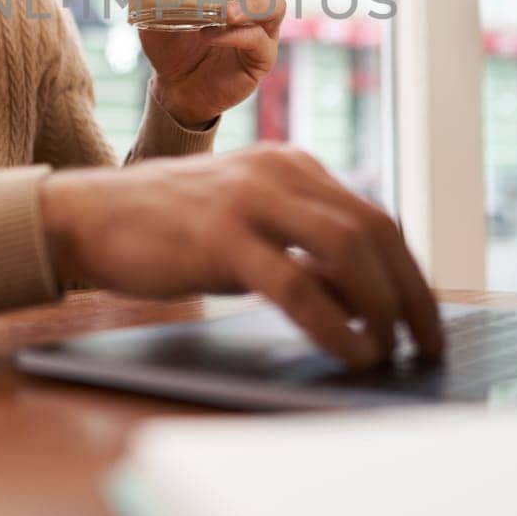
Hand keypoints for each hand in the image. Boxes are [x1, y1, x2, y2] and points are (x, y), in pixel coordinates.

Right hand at [38, 143, 442, 368]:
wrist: (90, 216)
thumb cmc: (171, 230)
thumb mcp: (248, 229)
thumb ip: (303, 251)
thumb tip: (369, 301)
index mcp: (291, 165)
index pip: (373, 216)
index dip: (409, 271)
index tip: (426, 317)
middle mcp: (279, 172)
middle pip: (373, 229)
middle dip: (410, 292)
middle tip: (426, 342)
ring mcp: (250, 200)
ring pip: (347, 247)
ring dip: (383, 304)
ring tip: (391, 350)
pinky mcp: (221, 236)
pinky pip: (297, 284)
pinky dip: (335, 323)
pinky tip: (351, 350)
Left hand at [100, 0, 288, 127]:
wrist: (175, 87)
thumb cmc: (171, 39)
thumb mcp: (150, 8)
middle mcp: (258, 1)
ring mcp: (264, 30)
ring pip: (276, 7)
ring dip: (249, 4)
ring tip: (222, 11)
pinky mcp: (261, 59)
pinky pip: (259, 42)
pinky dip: (236, 36)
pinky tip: (211, 35)